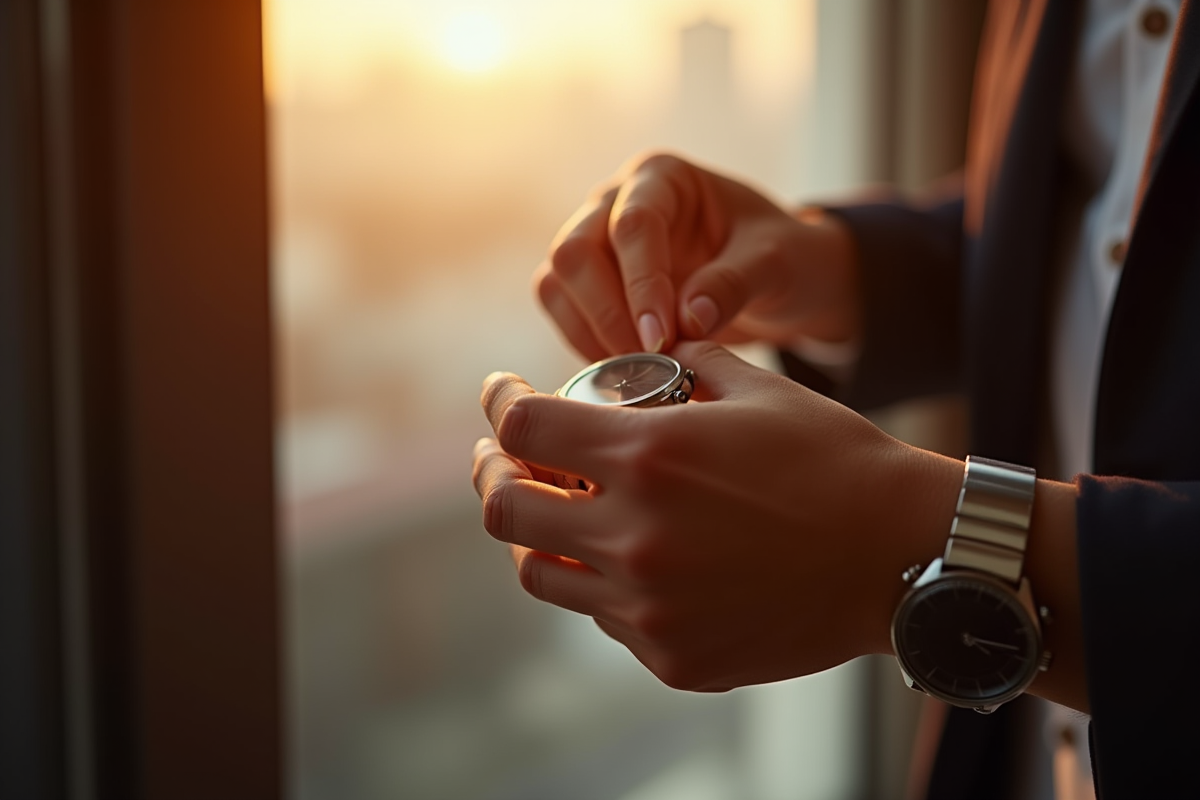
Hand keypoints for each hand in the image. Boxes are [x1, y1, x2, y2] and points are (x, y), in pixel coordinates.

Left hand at [471, 342, 959, 690]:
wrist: (901, 555)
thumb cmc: (834, 461)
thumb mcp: (758, 390)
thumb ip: (686, 366)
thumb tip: (645, 354)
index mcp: (649, 456)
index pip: (523, 428)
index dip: (501, 405)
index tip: (503, 395)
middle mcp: (634, 534)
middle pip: (505, 509)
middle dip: (495, 474)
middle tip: (506, 458)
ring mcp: (649, 605)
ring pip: (540, 574)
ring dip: (538, 535)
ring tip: (559, 511)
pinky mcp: (672, 656)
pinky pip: (603, 617)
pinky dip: (601, 583)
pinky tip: (630, 559)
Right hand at [534, 152, 861, 360]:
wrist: (779, 280)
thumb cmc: (782, 255)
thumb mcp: (777, 263)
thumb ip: (734, 284)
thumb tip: (687, 321)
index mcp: (663, 178)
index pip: (633, 225)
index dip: (642, 285)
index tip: (661, 340)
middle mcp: (617, 201)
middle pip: (575, 250)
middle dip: (606, 313)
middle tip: (647, 363)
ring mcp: (597, 242)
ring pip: (557, 283)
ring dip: (589, 332)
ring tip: (637, 373)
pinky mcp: (589, 284)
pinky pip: (563, 312)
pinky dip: (585, 345)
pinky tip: (625, 374)